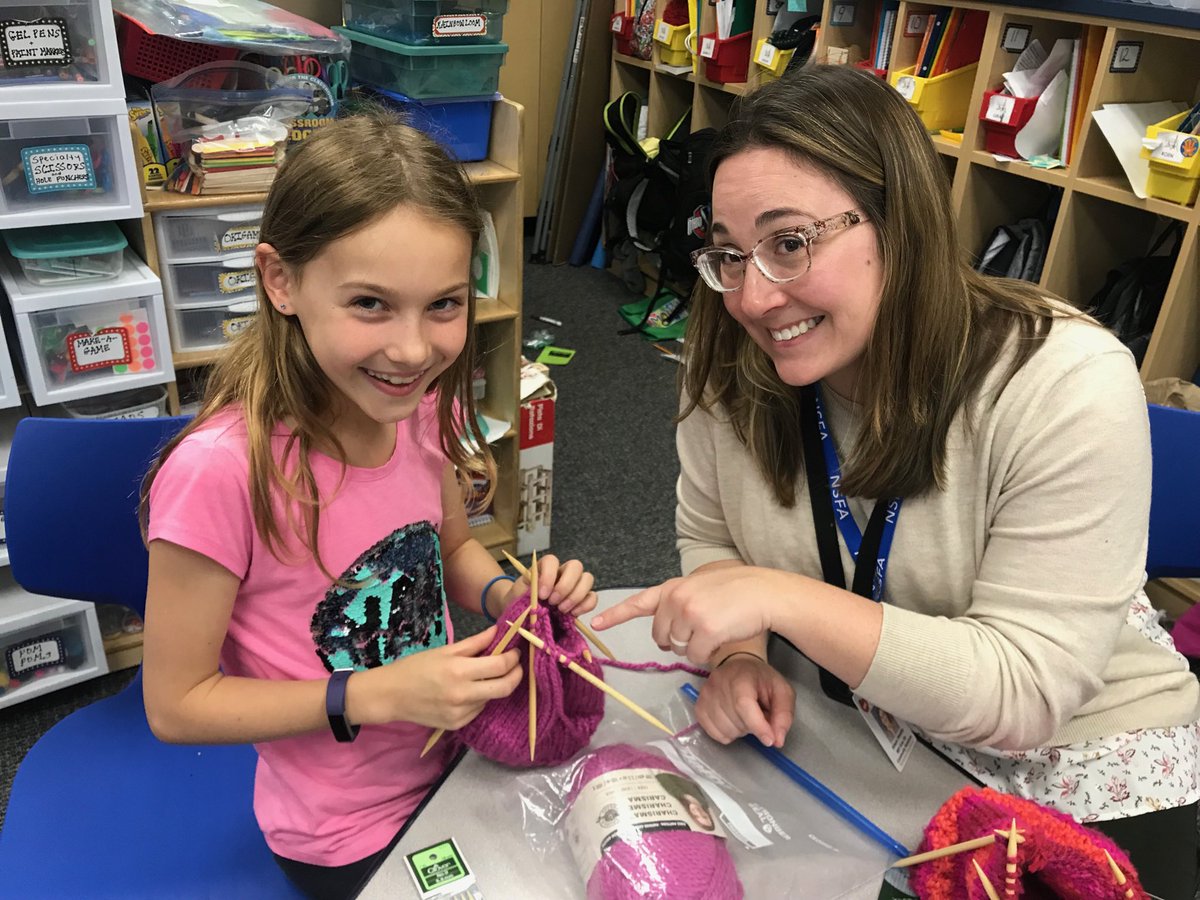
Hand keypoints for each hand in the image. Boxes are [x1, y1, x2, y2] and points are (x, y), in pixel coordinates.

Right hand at [348, 626, 522, 730]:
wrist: (391, 695)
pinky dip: (480, 699)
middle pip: (505, 687)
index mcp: (459, 671)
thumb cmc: (416, 668)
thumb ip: (475, 643)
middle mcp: (462, 695)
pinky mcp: (457, 725)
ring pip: (492, 699)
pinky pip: (479, 710)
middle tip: (515, 666)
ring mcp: (460, 713)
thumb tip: (499, 630)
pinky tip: (469, 691)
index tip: (515, 652)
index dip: (513, 658)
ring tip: (485, 676)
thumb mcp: (445, 651)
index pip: (500, 666)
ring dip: (495, 686)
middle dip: (516, 675)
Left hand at [502, 553, 596, 616]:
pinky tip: (573, 614)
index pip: (552, 561)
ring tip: (562, 610)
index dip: (549, 576)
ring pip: (587, 579)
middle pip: (575, 566)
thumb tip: (537, 597)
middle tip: (553, 603)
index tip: (542, 595)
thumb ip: (524, 593)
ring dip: (576, 595)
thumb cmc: (518, 602)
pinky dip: (585, 605)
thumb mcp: (516, 596)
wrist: (522, 615)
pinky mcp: (581, 600)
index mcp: (544, 568)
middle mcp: (561, 573)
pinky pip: (592, 597)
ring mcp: (574, 585)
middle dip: (566, 586)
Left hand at [590, 567, 793, 665]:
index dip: (616, 615)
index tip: (596, 623)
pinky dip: (708, 653)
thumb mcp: (701, 587)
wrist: (764, 592)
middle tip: (700, 628)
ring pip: (677, 648)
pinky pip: (695, 656)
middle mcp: (676, 598)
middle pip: (661, 636)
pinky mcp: (704, 630)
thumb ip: (679, 603)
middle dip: (676, 640)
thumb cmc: (737, 592)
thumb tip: (666, 634)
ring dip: (695, 646)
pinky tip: (722, 636)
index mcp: (674, 587)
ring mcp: (689, 614)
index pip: (639, 602)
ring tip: (715, 627)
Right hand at [698, 655, 793, 747]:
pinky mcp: (699, 707)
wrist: (738, 666)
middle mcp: (718, 684)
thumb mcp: (782, 691)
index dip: (757, 726)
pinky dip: (726, 733)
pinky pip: (713, 733)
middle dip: (752, 727)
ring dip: (739, 731)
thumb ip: (783, 715)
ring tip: (744, 716)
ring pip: (725, 730)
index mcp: (741, 677)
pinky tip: (732, 721)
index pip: (743, 705)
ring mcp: (705, 696)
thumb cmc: (761, 680)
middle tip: (758, 715)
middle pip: (736, 721)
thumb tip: (777, 740)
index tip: (769, 740)